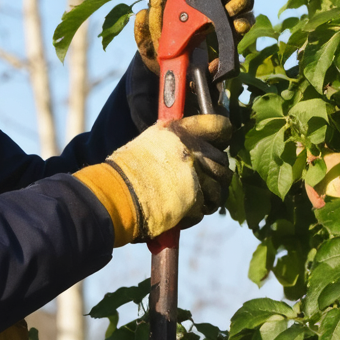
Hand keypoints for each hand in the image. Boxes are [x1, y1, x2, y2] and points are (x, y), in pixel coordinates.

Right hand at [107, 114, 232, 239]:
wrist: (116, 195)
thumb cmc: (127, 171)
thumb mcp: (151, 142)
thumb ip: (176, 142)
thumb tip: (193, 146)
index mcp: (182, 131)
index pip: (220, 125)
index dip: (222, 135)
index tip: (218, 143)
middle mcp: (192, 149)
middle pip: (223, 161)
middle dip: (215, 175)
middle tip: (200, 181)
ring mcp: (196, 175)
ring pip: (219, 189)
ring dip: (208, 197)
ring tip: (189, 200)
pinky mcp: (195, 200)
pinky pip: (205, 208)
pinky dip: (194, 214)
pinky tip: (178, 211)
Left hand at [134, 0, 253, 74]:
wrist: (175, 70)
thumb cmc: (162, 47)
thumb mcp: (152, 35)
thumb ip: (152, 19)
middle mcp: (215, 0)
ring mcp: (227, 16)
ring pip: (244, 0)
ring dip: (239, 2)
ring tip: (229, 10)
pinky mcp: (234, 32)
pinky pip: (246, 22)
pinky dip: (244, 22)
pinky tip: (236, 24)